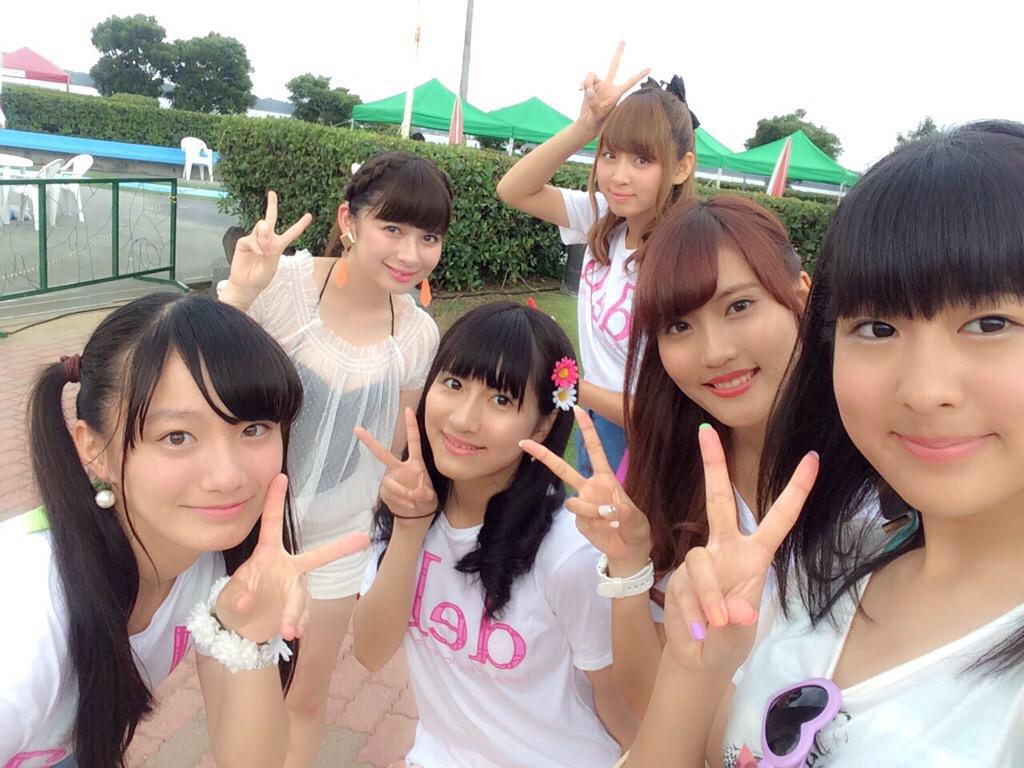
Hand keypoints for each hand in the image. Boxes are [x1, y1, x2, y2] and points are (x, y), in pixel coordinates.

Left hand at [216, 474, 369, 642]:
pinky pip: (302, 614)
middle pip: (317, 556)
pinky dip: (297, 623)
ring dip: (296, 612)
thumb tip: (247, 599)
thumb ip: (236, 597)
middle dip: (341, 547)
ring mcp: (294, 587)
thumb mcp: (228, 600)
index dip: (275, 499)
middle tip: (363, 539)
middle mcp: (286, 567)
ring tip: (288, 630)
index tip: (280, 475)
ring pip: (302, 596)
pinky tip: (291, 633)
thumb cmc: (233, 605)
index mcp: (266, 554)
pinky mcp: (297, 608)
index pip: (271, 523)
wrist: (241, 632)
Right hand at [227, 190, 311, 296]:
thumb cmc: (261, 277)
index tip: (309, 215)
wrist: (246, 284)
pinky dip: (256, 245)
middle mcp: (267, 239)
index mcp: (278, 245)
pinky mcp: (244, 242)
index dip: (300, 224)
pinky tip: (258, 252)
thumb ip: (269, 249)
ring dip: (265, 234)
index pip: (291, 233)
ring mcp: (255, 239)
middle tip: (272, 193)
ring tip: (265, 248)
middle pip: (270, 218)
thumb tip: (262, 235)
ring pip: (262, 226)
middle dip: (271, 205)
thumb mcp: (271, 265)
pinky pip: (252, 238)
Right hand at [354, 407, 437, 529]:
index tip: (408, 410)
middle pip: (384, 454)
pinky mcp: (384, 490)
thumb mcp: (430, 496)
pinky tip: (407, 505)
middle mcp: (400, 468)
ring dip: (404, 493)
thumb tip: (416, 492)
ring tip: (413, 501)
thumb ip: (425, 493)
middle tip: (357, 429)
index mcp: (415, 463)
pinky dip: (400, 501)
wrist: (416, 515)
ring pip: (391, 482)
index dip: (411, 426)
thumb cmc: (425, 500)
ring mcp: (390, 479)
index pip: (413, 441)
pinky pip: (390, 494)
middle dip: (370, 442)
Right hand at [520, 406, 650, 570]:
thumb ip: (626, 512)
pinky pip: (580, 517)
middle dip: (543, 455)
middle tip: (524, 442)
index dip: (587, 430)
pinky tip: (604, 529)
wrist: (629, 550)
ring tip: (609, 520)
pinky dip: (594, 523)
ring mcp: (583, 504)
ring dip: (591, 511)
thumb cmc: (636, 528)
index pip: (595, 449)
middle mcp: (590, 487)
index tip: (578, 409)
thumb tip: (608, 509)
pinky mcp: (579, 521)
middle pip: (563, 468)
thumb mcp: (638, 519)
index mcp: (606, 478)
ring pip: (573, 501)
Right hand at [577, 42, 651, 134]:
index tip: (650, 67)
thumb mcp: (597, 113)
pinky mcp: (591, 85)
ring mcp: (600, 85)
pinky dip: (583, 83)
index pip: (630, 82)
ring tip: (584, 93)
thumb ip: (593, 101)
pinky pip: (587, 79)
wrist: (588, 121)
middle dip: (618, 53)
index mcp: (616, 93)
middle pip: (614, 65)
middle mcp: (609, 86)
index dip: (640, 75)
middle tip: (623, 40)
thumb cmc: (597, 120)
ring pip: (593, 74)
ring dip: (587, 82)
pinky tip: (578, 90)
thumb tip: (588, 89)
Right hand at [662, 426, 817, 674]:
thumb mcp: (742, 635)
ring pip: (700, 561)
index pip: (778, 519)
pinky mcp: (679, 576)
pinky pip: (685, 585)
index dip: (795, 490)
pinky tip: (698, 629)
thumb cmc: (730, 641)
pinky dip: (694, 610)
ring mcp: (700, 562)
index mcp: (755, 557)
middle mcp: (726, 550)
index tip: (812, 459)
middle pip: (719, 501)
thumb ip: (738, 622)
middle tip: (705, 431)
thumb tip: (734, 610)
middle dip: (713, 466)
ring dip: (709, 596)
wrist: (698, 659)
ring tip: (715, 625)